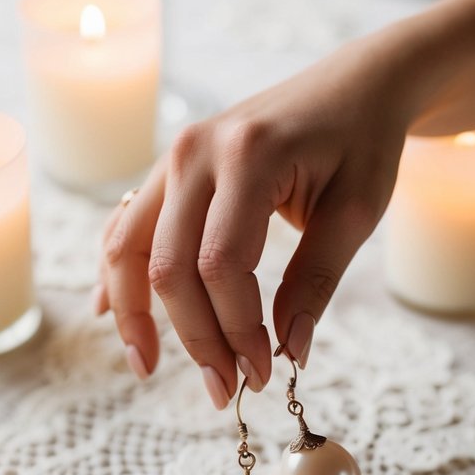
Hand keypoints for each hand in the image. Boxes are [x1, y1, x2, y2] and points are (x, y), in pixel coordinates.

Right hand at [95, 30, 411, 407]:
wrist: (355, 85)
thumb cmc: (363, 142)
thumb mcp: (356, 211)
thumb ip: (317, 281)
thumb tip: (289, 352)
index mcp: (248, 156)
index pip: (221, 263)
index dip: (237, 328)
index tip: (265, 371)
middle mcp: (196, 152)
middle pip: (170, 265)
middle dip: (194, 336)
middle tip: (225, 389)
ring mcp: (173, 157)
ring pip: (129, 247)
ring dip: (135, 313)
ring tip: (148, 367)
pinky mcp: (170, 169)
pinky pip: (128, 225)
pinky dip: (119, 272)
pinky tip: (111, 315)